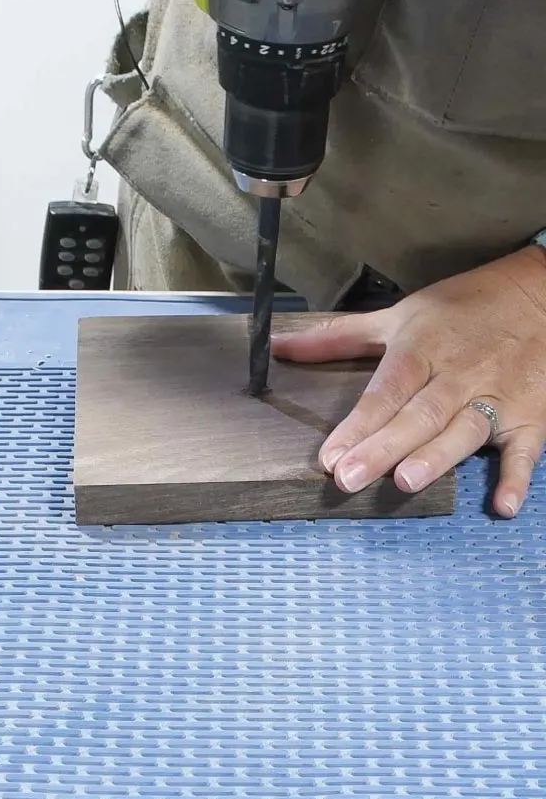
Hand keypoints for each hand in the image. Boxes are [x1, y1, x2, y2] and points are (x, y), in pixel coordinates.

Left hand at [271, 247, 545, 517]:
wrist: (539, 293)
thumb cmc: (460, 309)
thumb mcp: (397, 316)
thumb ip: (338, 338)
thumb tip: (279, 346)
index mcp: (421, 349)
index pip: (384, 391)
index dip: (357, 424)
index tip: (329, 456)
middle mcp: (458, 374)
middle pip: (418, 415)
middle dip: (383, 448)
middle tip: (350, 478)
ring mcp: (496, 396)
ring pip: (464, 429)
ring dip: (437, 456)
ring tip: (407, 482)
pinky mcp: (530, 415)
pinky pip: (524, 450)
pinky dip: (516, 477)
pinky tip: (502, 506)